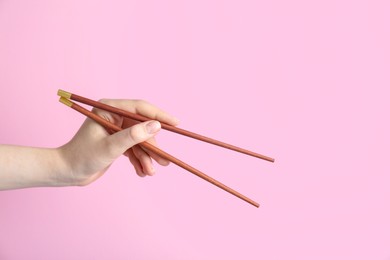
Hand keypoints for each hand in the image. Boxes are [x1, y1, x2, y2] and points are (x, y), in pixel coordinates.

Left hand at [58, 99, 178, 185]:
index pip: (140, 108)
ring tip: (150, 172)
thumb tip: (156, 126)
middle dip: (152, 146)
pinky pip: (135, 149)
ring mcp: (117, 129)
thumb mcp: (110, 148)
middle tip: (164, 160)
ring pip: (140, 140)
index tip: (176, 123)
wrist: (67, 173)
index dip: (159, 115)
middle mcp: (114, 116)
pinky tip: (141, 172)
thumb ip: (133, 136)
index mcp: (109, 109)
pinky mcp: (118, 141)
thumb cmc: (82, 157)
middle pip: (143, 127)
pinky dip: (139, 160)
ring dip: (147, 157)